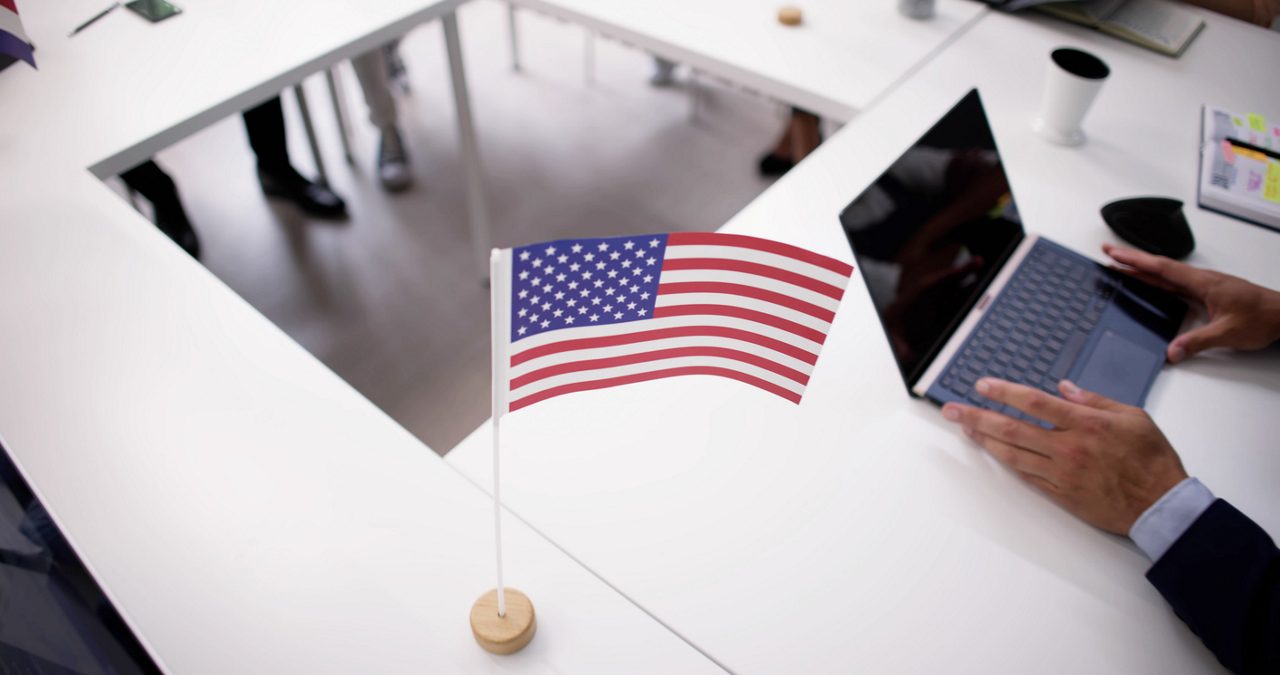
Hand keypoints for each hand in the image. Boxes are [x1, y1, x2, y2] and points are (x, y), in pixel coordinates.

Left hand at [942, 378, 1187, 534]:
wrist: (1162, 505)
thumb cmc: (1152, 460)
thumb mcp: (1133, 417)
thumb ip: (1094, 400)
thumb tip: (1064, 387)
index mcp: (1086, 424)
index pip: (1034, 402)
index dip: (1004, 392)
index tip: (982, 385)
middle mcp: (1068, 448)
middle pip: (1012, 428)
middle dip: (976, 417)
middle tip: (951, 410)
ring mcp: (1061, 474)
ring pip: (1012, 455)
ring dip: (984, 440)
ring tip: (964, 428)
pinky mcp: (1061, 495)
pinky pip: (1026, 477)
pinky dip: (1007, 464)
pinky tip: (992, 453)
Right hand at [1104, 244, 1279, 362]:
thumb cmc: (1263, 318)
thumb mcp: (1228, 332)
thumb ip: (1198, 341)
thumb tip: (1172, 351)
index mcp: (1202, 283)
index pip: (1161, 269)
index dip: (1135, 261)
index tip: (1114, 254)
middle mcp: (1201, 280)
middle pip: (1159, 267)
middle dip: (1132, 259)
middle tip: (1108, 253)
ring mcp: (1205, 285)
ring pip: (1167, 274)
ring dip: (1143, 268)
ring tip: (1122, 266)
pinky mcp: (1209, 292)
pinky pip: (1176, 282)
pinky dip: (1158, 279)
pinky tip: (1151, 283)